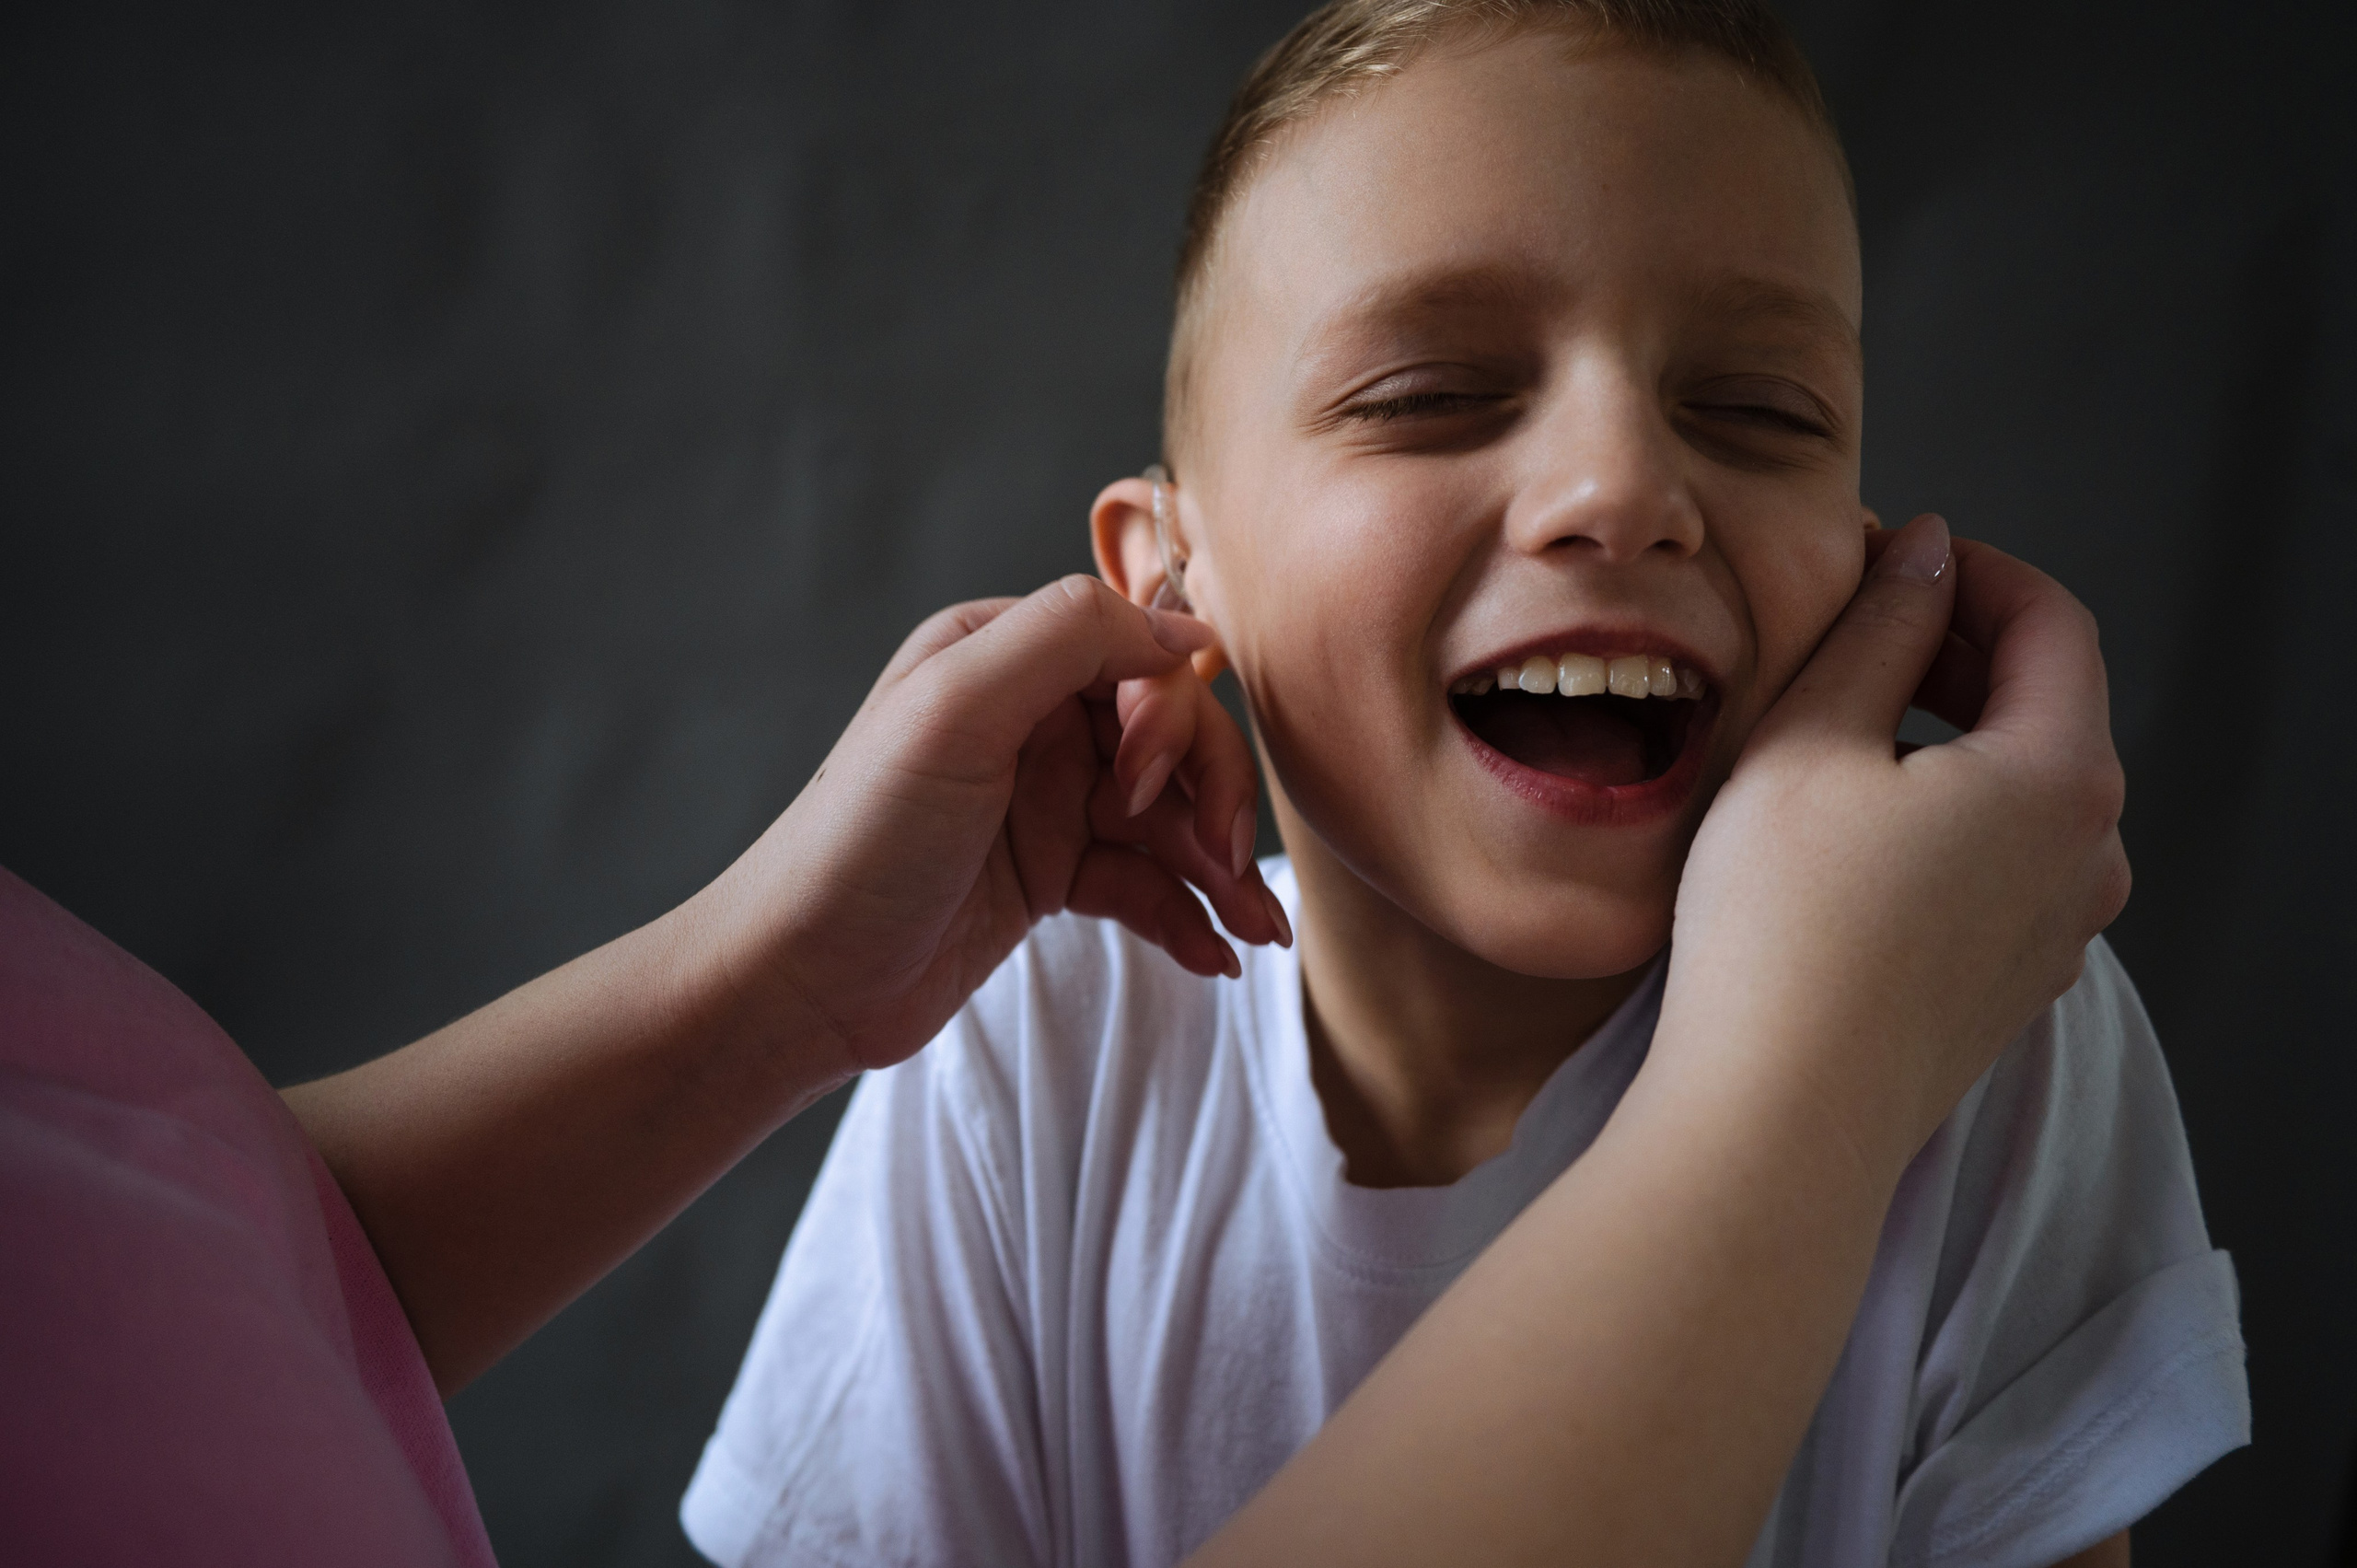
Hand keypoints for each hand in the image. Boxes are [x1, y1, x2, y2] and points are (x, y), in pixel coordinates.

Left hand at [687, 575, 1289, 1082]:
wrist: (798, 981)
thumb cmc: (856, 841)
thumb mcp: (954, 708)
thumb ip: (1067, 636)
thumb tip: (1187, 629)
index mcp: (1002, 654)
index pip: (1139, 655)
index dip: (1169, 720)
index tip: (1141, 790)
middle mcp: (1029, 717)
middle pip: (1172, 736)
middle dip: (1214, 798)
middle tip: (1228, 865)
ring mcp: (1045, 800)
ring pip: (1170, 816)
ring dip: (1223, 868)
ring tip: (1262, 933)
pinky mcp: (1051, 876)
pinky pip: (1147, 882)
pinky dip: (1188, 915)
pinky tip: (1216, 956)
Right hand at [1192, 516, 2131, 1567]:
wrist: (1777, 1118)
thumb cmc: (1783, 931)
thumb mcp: (1810, 739)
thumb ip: (1878, 629)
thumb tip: (1922, 556)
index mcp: (2061, 775)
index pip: (2053, 621)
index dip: (1971, 570)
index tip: (1892, 557)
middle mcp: (2089, 854)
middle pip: (2047, 707)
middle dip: (1957, 647)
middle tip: (1856, 624)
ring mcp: (2057, 932)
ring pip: (2019, 792)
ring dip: (1945, 735)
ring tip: (1838, 724)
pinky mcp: (2008, 989)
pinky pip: (1996, 867)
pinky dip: (1941, 816)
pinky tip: (1847, 830)